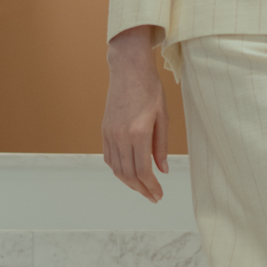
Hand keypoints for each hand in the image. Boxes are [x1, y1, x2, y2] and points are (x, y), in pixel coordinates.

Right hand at [102, 27, 168, 200]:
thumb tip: (162, 170)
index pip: (143, 170)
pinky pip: (109, 157)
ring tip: (142, 188)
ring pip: (116, 168)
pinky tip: (128, 172)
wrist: (128, 69)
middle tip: (152, 196)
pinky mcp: (104, 130)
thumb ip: (161, 146)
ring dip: (129, 182)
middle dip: (141, 189)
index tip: (158, 194)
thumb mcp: (163, 117)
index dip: (151, 186)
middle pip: (128, 174)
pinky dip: (118, 169)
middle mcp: (120, 136)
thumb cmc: (149, 89)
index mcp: (138, 133)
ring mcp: (109, 134)